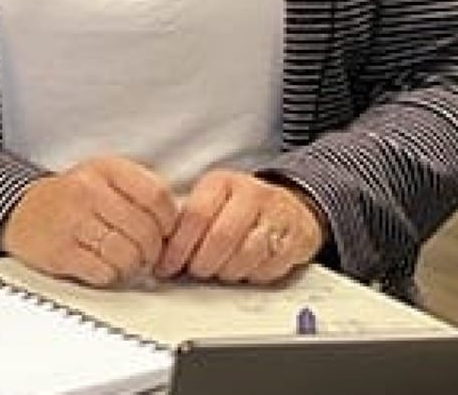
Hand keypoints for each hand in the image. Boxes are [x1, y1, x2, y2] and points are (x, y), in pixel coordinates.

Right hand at [0, 155, 177, 287]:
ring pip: (127, 255)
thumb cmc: (70, 199)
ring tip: (121, 260)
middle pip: (145, 231)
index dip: (169, 222)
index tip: (164, 232)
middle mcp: (87, 190)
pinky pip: (103, 272)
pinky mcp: (60, 251)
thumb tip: (176, 228)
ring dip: (130, 266)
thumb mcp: (105, 180)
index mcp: (105, 169)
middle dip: (151, 252)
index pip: (157, 197)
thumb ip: (140, 195)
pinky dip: (108, 275)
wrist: (20, 212)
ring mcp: (71, 220)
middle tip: (144, 255)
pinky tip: (99, 265)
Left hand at [155, 170, 323, 283]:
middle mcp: (252, 193)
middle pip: (222, 237)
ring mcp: (278, 215)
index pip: (196, 215)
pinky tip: (244, 271)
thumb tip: (158, 252)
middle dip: (203, 262)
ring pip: (248, 254)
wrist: (290, 206)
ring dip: (227, 271)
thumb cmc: (240, 208)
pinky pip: (271, 266)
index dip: (178, 246)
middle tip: (195, 271)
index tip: (166, 266)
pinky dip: (252, 275)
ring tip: (219, 271)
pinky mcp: (298, 237)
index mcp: (222, 182)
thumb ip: (186, 223)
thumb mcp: (211, 202)